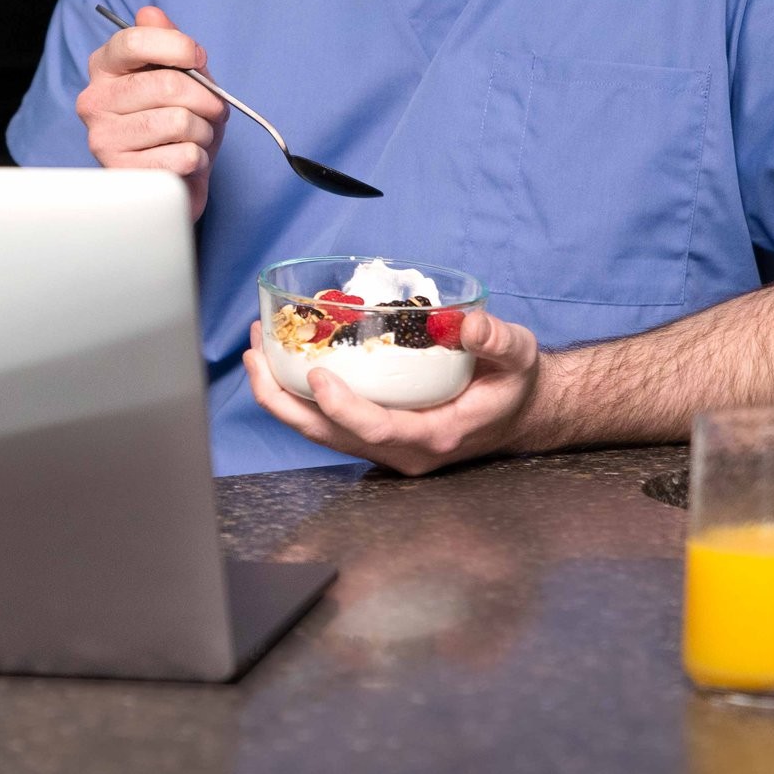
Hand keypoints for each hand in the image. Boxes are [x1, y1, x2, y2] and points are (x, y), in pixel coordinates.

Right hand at [76, 4, 227, 218]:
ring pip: (180, 121)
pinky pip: (183, 156)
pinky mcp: (122, 174)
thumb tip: (150, 13)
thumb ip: (166, 41)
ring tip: (195, 137)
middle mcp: (94, 101)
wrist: (174, 178)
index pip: (133, 40)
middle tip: (211, 110)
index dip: (178, 46)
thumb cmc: (176, 121)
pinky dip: (198, 159)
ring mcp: (102, 139)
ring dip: (204, 132)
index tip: (199, 58)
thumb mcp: (180, 74)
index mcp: (104, 67)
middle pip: (167, 84)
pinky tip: (184, 161)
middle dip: (206, 99)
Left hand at [242, 310, 546, 475]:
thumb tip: (471, 324)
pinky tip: (279, 361)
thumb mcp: (517, 356)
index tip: (317, 376)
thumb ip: (498, 340)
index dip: (344, 409)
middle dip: (286, 400)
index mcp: (435, 435)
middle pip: (332, 436)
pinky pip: (327, 422)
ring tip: (255, 352)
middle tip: (257, 356)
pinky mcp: (376, 434)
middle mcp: (404, 449)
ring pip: (321, 432)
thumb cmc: (514, 384)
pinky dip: (297, 395)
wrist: (518, 410)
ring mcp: (386, 446)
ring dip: (281, 396)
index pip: (378, 431)